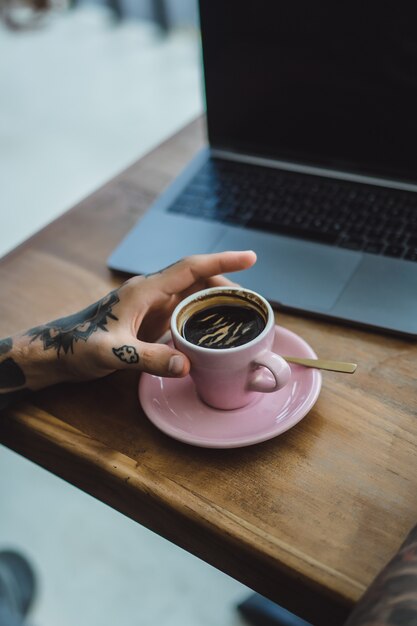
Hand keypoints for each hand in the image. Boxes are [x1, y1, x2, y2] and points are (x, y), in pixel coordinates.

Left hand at [13, 251, 255, 391]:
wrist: (56, 353)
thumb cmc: (78, 346)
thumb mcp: (112, 353)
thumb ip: (147, 357)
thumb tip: (187, 364)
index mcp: (145, 290)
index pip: (191, 268)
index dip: (222, 262)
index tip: (251, 258)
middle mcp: (151, 293)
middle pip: (197, 279)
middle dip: (226, 285)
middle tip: (253, 301)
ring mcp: (150, 306)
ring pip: (191, 295)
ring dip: (215, 300)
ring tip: (240, 314)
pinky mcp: (148, 321)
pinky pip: (182, 312)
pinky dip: (202, 316)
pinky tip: (212, 331)